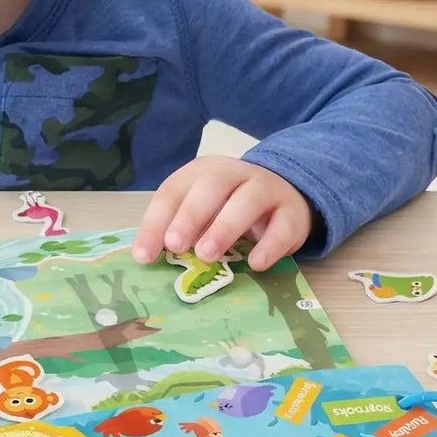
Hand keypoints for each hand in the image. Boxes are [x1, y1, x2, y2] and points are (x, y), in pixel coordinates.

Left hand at [133, 156, 311, 272]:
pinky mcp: (292, 212)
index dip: (156, 222)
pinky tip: (256, 264)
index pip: (174, 191)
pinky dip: (270, 245)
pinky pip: (283, 226)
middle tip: (175, 245)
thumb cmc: (229, 207)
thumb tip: (150, 257)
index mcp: (202, 172)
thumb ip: (179, 228)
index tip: (144, 255)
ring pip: (246, 202)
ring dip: (224, 228)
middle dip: (189, 216)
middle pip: (211, 187)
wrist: (284, 194)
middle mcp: (234, 174)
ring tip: (206, 255)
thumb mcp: (202, 211)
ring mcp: (266, 190)